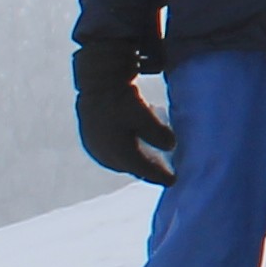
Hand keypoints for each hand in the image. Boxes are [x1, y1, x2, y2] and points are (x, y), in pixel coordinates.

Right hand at [72, 42, 175, 188]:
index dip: (160, 176)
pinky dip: (126, 152)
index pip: (144, 171)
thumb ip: (158, 133)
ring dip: (137, 162)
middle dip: (149, 170)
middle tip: (165, 172)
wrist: (95, 84)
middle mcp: (105, 155)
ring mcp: (96, 149)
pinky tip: (136, 146)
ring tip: (154, 161)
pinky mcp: (92, 141)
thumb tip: (170, 146)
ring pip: (121, 162)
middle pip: (132, 168)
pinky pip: (112, 153)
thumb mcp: (144, 115)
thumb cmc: (121, 99)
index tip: (173, 181)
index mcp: (119, 153)